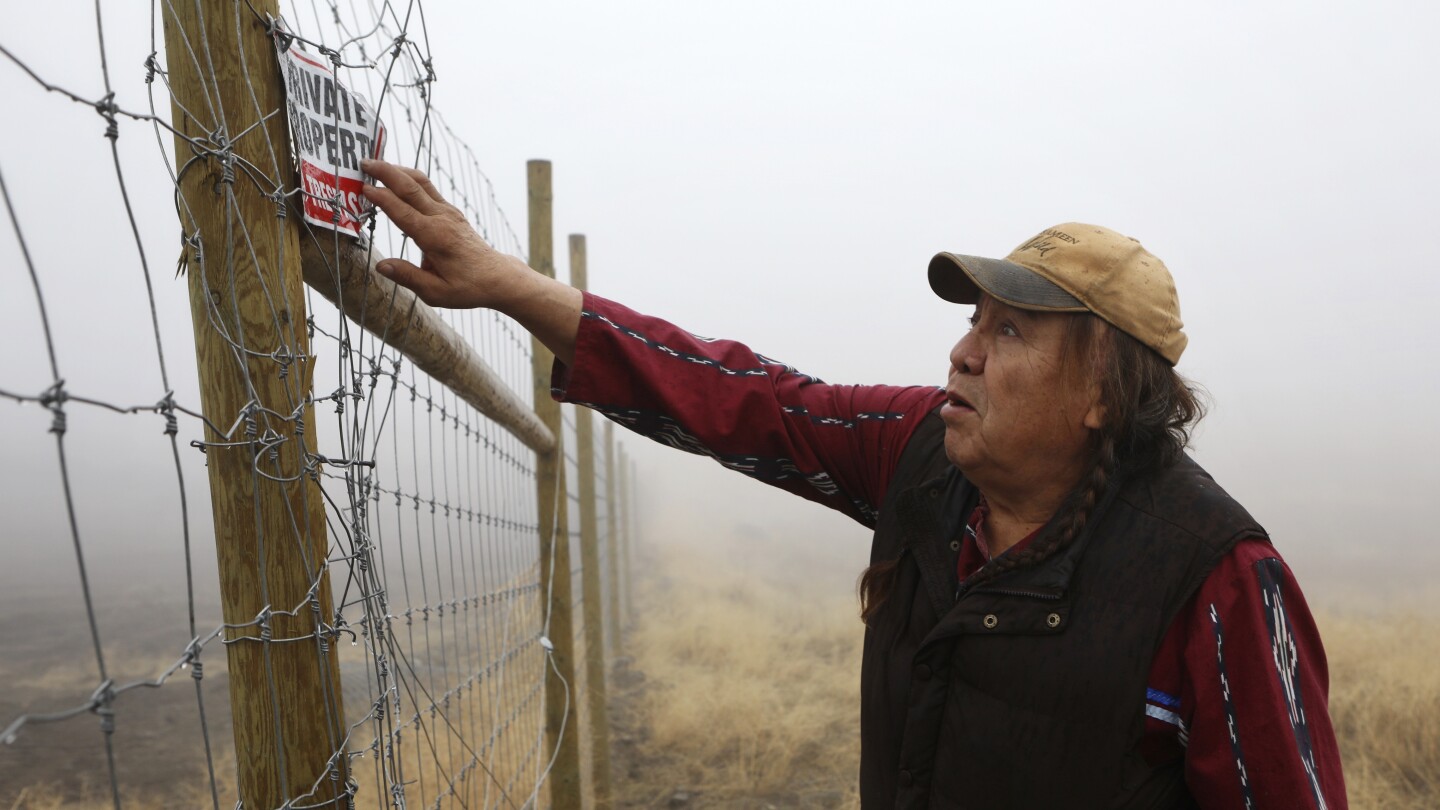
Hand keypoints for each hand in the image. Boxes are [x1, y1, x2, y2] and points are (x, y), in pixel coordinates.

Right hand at [360, 159, 524, 308]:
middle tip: (364, 163)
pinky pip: (428, 189)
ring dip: (398, 170)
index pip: (402, 211)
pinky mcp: (451, 211)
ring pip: (420, 182)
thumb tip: (381, 266)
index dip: (382, 198)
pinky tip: (397, 176)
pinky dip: (409, 179)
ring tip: (376, 164)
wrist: (496, 277)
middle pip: (410, 188)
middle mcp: (441, 219)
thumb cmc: (468, 287)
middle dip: (386, 172)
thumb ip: (408, 277)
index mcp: (434, 238)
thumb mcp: (436, 292)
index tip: (363, 188)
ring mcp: (448, 212)